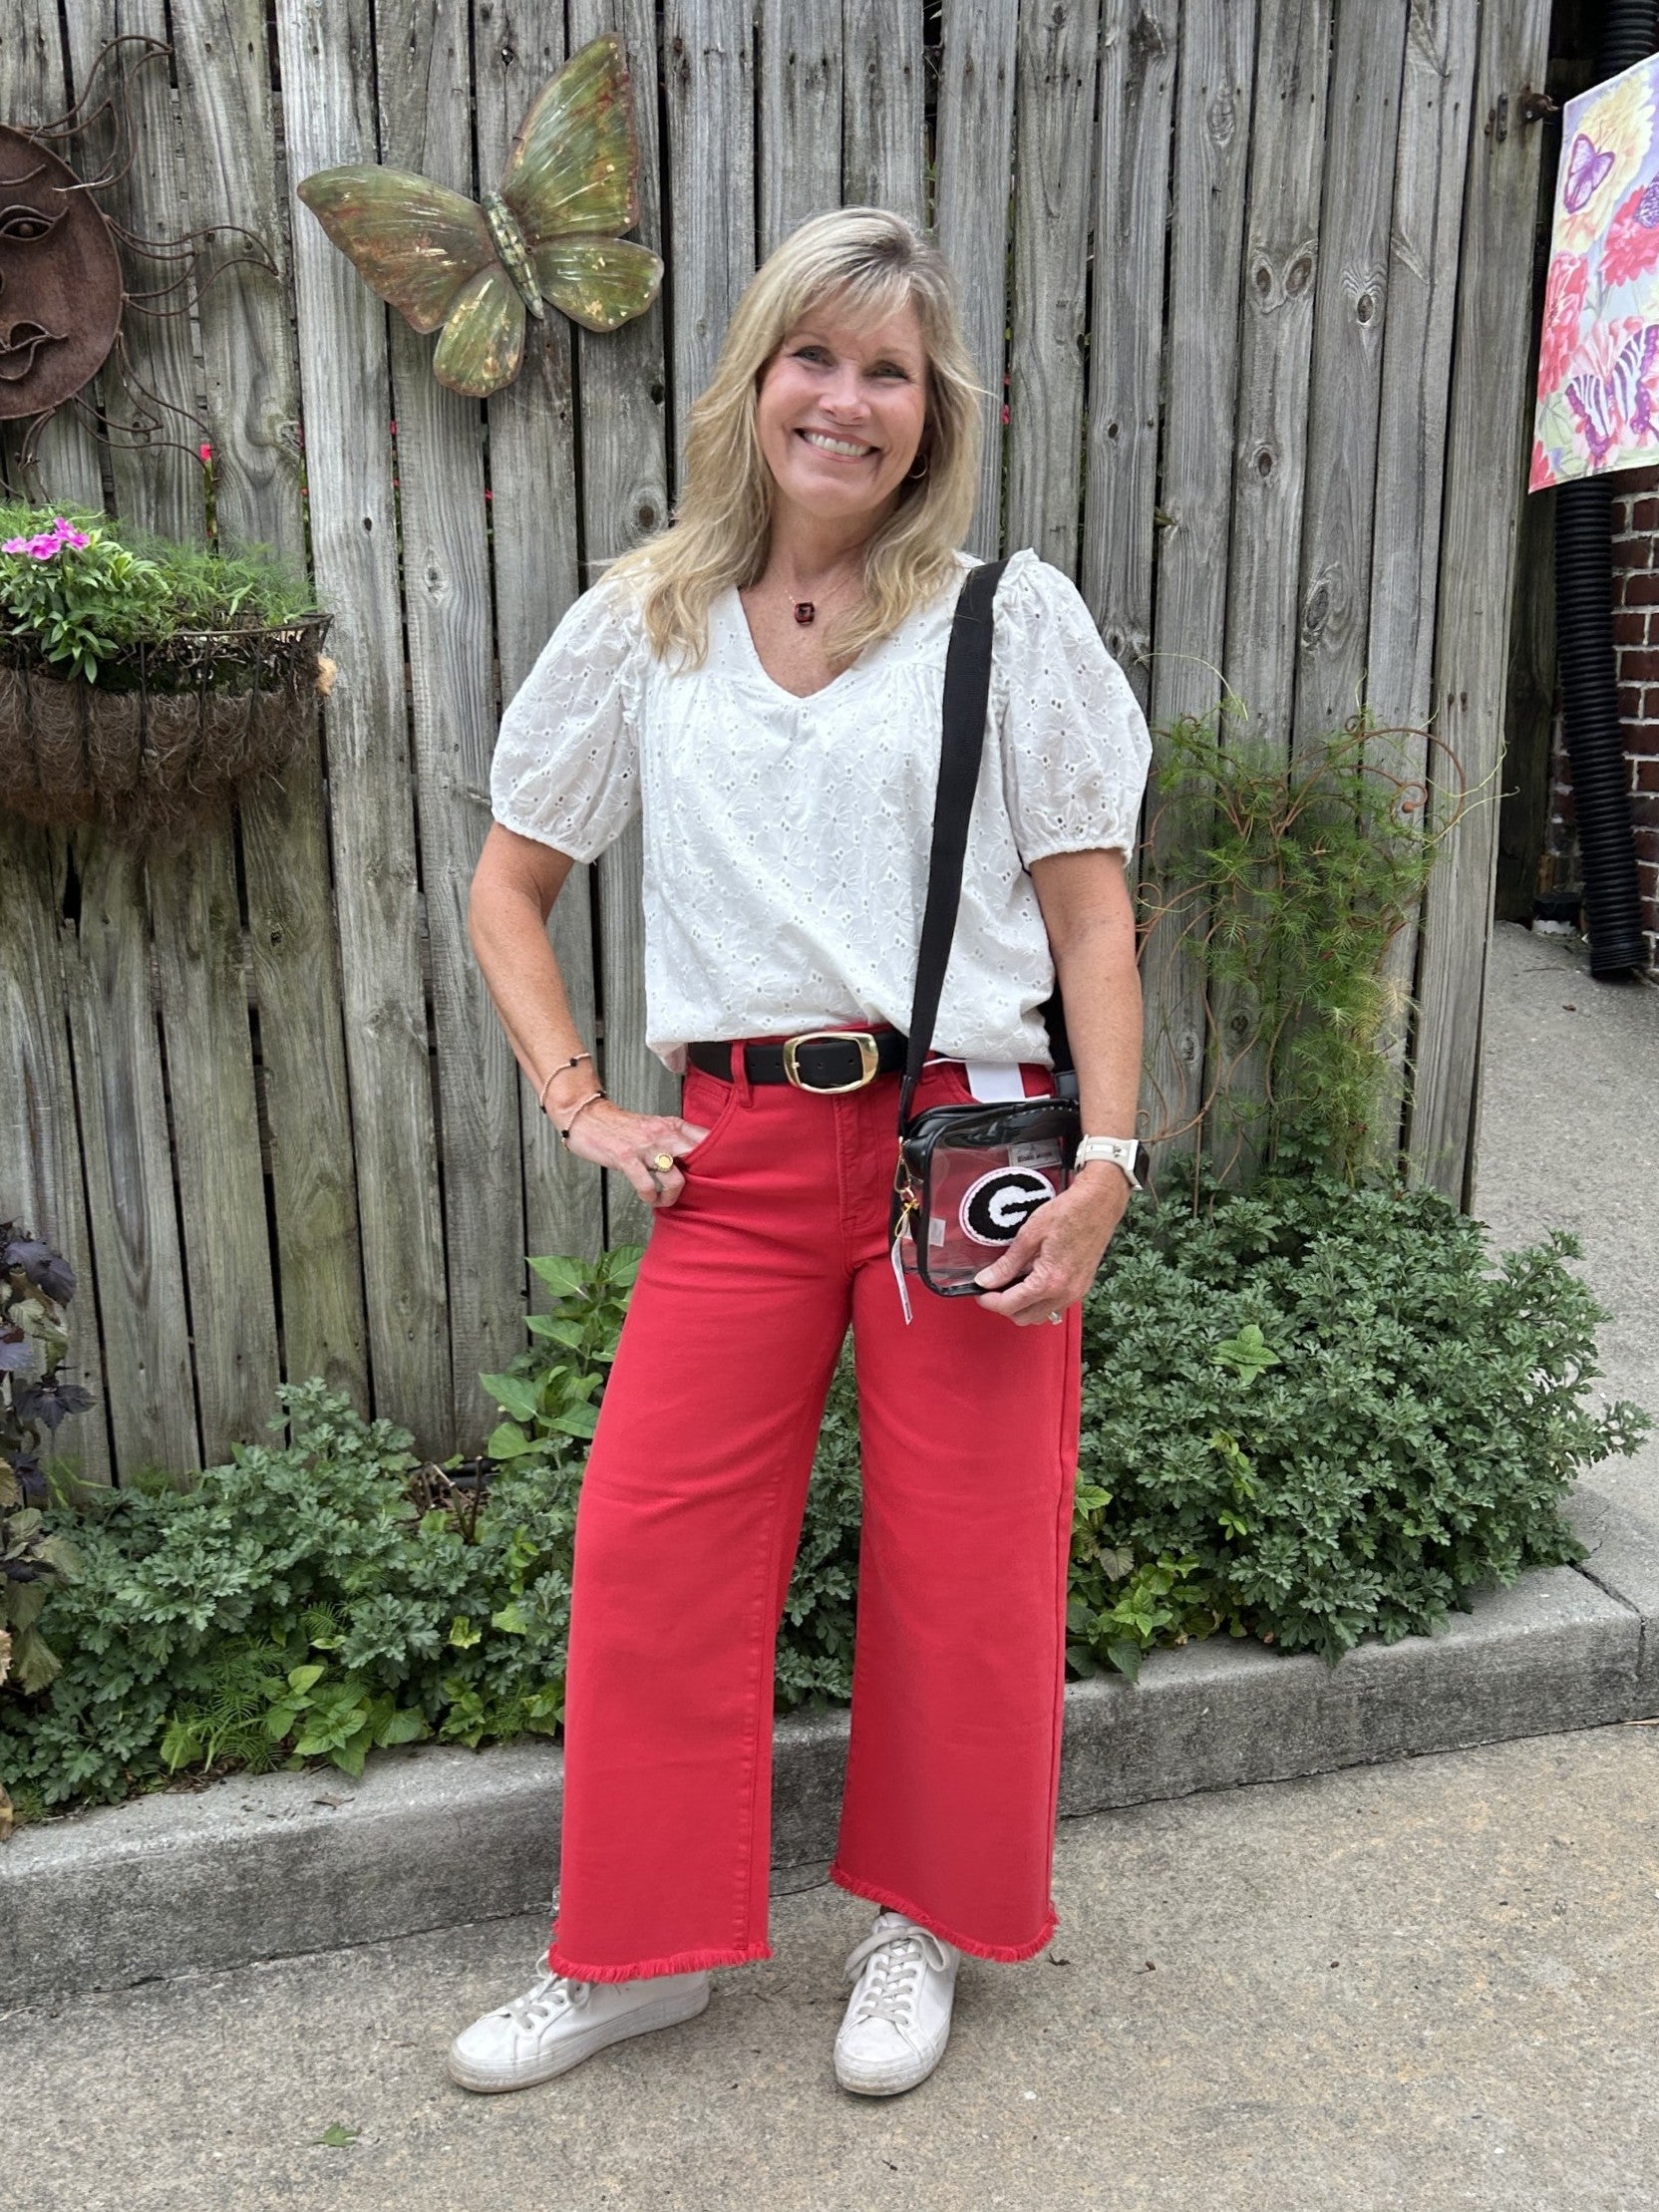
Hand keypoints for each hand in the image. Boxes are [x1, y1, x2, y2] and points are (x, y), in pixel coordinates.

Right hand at [558, 1098, 710, 1208]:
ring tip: (666, 1200)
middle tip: (697, 1192)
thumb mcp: (654, 1126)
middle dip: (703, 1177)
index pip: (706, 1138)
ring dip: (673, 1195)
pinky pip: (647, 1184)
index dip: (721, 1155)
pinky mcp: (627, 1157)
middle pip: (697, 1156)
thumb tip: (696, 1157)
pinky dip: (651, 1197)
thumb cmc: (621, 1126)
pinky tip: (649, 1198)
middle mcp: (662, 1134)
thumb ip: (675, 1138)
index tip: (724, 1171)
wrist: (587, 1117)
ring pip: (675, 1177)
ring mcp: (645, 1146)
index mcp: (672, 1125)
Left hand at [971, 1164, 1130, 1325]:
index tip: (980, 1291)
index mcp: (1049, 1281)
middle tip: (993, 1286)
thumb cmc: (1068, 1213)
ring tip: (1013, 1281)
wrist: (1099, 1204)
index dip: (989, 1300)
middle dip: (1004, 1306)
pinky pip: (1055, 1305)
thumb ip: (1006, 1264)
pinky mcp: (1081, 1287)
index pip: (1010, 1305)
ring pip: (1040, 1315)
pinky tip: (1033, 1278)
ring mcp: (1075, 1293)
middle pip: (1024, 1317)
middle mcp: (1064, 1293)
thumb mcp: (1029, 1235)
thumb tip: (986, 1280)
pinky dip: (1039, 1300)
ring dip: (1022, 1305)